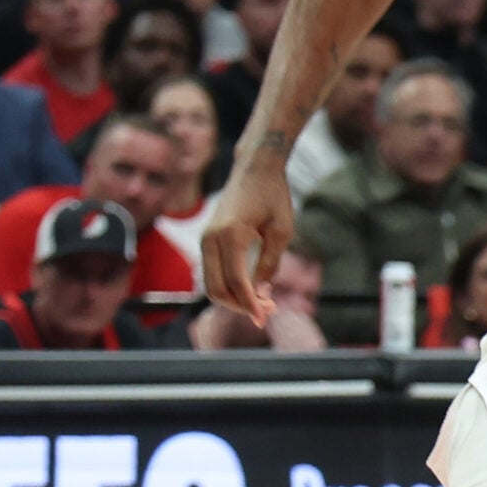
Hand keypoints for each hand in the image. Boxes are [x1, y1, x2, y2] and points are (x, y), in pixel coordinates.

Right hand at [200, 161, 296, 323]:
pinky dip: (228, 287)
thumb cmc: (273, 196)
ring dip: (234, 299)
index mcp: (230, 235)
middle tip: (268, 312)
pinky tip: (251, 291)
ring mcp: (204, 239)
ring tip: (263, 304)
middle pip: (217, 289)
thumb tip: (262, 294)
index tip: (266, 318)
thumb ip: (270, 263)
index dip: (251, 304)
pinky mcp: (206, 240)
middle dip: (241, 306)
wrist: (254, 169)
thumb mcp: (282, 230)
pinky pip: (212, 273)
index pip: (237, 282)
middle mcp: (210, 238)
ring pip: (211, 285)